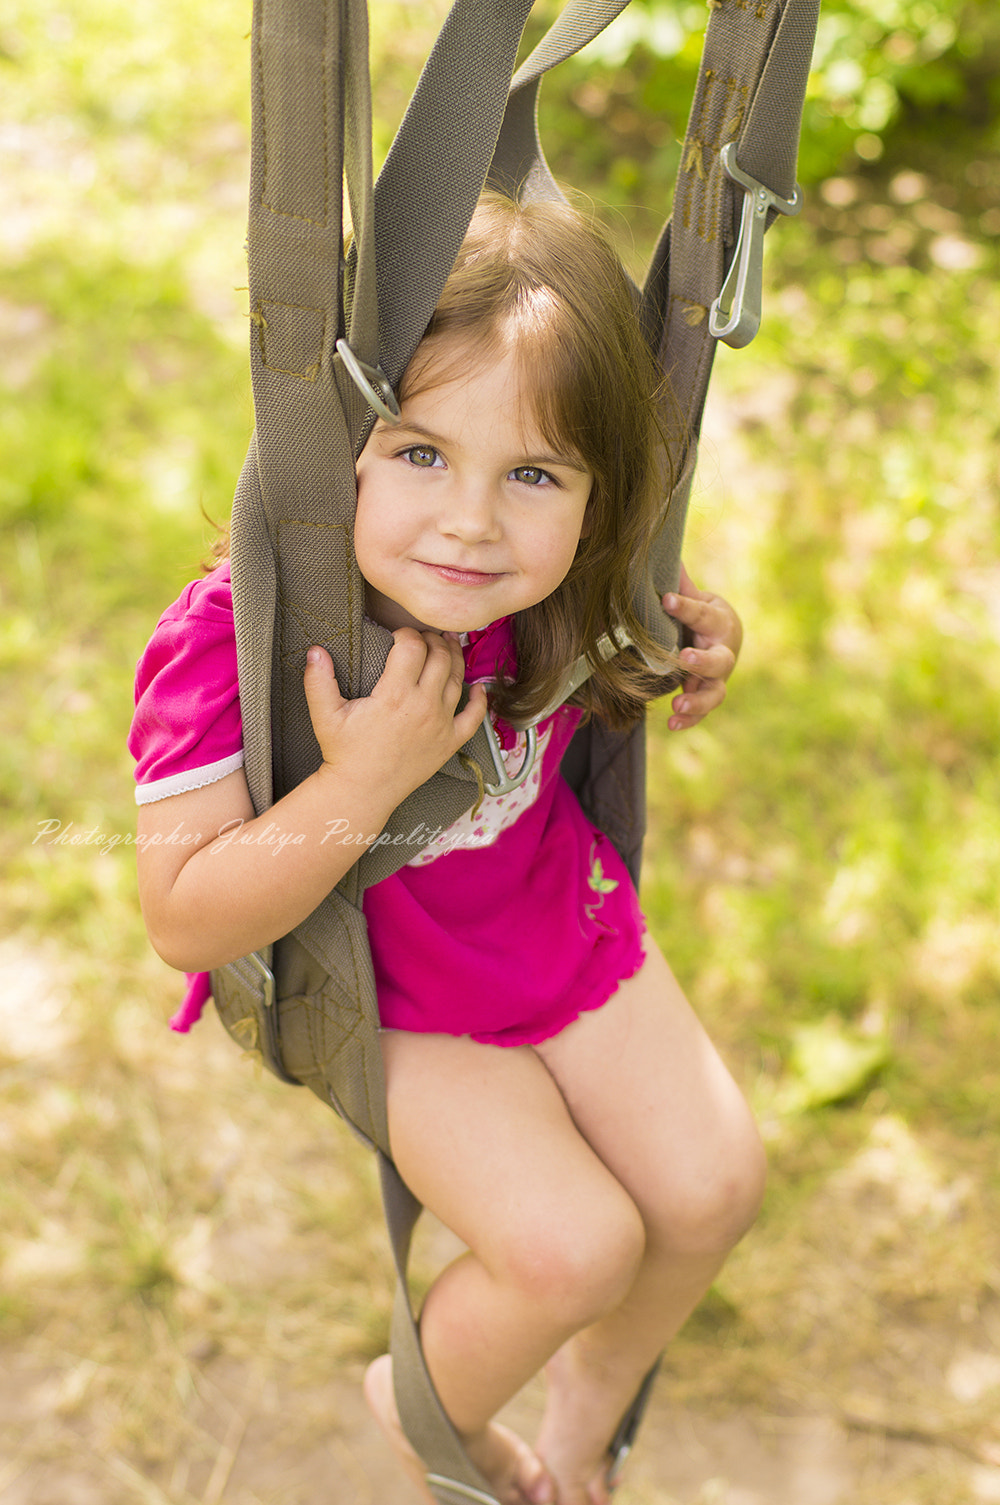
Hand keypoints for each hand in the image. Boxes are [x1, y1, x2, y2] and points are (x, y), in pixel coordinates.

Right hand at [304, 629, 487, 803]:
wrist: (363, 791)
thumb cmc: (343, 752)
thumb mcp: (325, 714)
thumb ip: (318, 680)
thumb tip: (315, 650)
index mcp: (395, 695)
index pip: (412, 646)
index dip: (406, 633)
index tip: (398, 635)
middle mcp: (423, 706)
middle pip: (439, 657)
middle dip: (432, 640)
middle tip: (424, 637)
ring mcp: (440, 724)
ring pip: (458, 679)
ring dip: (454, 657)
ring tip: (448, 646)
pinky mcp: (449, 743)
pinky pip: (474, 718)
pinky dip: (480, 700)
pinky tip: (479, 688)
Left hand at [662, 563, 741, 730]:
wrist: (719, 638)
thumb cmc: (702, 616)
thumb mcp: (696, 598)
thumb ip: (680, 585)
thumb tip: (661, 552)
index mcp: (720, 621)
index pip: (702, 614)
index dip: (685, 607)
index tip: (665, 599)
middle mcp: (724, 651)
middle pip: (720, 660)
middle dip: (703, 661)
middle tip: (684, 659)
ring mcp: (718, 677)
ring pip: (716, 692)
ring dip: (697, 700)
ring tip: (678, 705)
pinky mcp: (708, 694)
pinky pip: (702, 711)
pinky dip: (689, 720)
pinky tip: (672, 724)